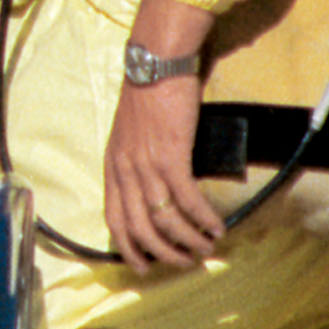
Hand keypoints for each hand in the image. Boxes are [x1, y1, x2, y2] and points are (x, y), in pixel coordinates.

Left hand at [102, 77, 227, 275]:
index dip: (128, 247)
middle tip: (184, 263)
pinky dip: (203, 219)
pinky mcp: (171, 156)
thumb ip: (135, 161)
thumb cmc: (148, 93)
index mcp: (112, 165)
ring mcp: (146, 165)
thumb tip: (154, 188)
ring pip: (165, 220)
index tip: (142, 266)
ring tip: (206, 249)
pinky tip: (217, 227)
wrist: (157, 62)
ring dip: (187, 241)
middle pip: (140, 228)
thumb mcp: (129, 133)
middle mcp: (125, 170)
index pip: (114, 219)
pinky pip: (187, 200)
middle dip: (163, 253)